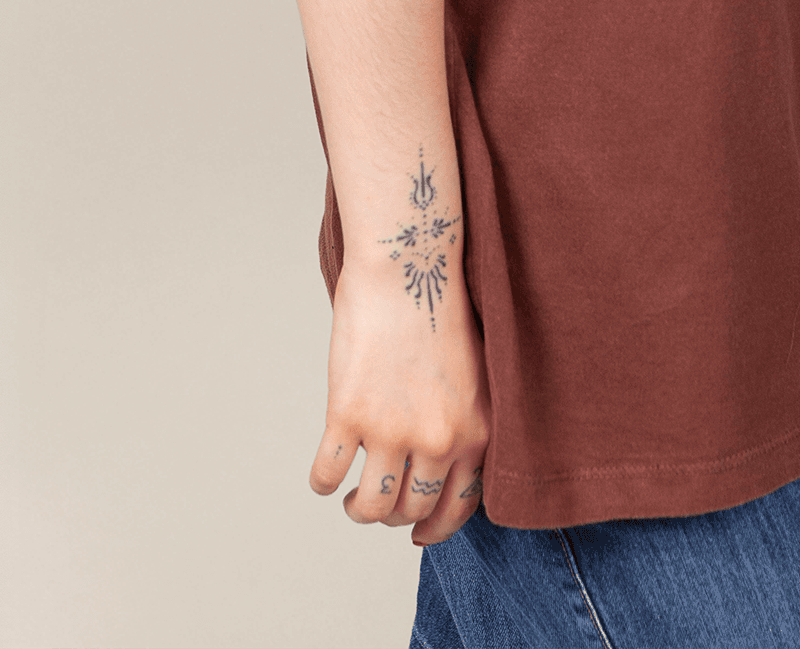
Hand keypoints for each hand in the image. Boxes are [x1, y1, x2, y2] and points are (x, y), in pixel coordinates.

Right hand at [310, 251, 491, 544]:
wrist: (408, 266)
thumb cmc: (440, 308)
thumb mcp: (476, 374)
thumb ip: (465, 422)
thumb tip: (445, 464)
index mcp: (475, 431)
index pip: (458, 507)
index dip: (435, 528)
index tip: (418, 533)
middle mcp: (437, 440)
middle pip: (411, 511)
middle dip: (394, 516)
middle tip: (379, 504)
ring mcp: (391, 431)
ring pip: (371, 506)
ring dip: (359, 509)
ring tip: (352, 498)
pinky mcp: (348, 415)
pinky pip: (328, 475)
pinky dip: (323, 481)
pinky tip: (326, 473)